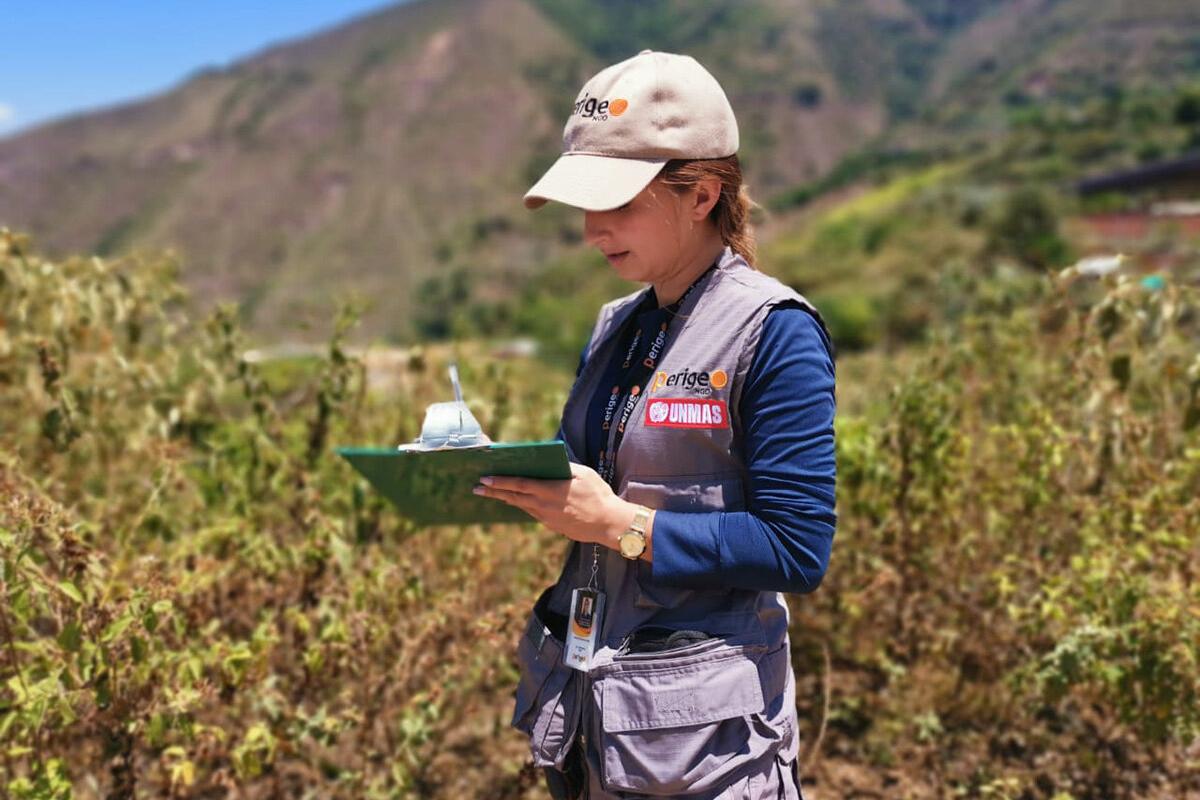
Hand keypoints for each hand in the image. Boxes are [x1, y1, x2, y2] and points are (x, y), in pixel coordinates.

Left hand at [473, 463, 635, 548]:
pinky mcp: (551, 525)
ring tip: (491, 493)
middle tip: (476, 488)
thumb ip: (563, 467)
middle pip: (513, 497)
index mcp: (550, 489)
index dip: (500, 482)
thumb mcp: (583, 473)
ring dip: (505, 499)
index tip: (484, 479)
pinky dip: (522, 506)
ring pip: (521, 506)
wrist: (608, 524)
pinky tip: (517, 501)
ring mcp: (547, 518)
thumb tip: (548, 463)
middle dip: (493, 492)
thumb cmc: (598, 494)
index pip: (519, 484)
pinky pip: (532, 513)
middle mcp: (544, 505)